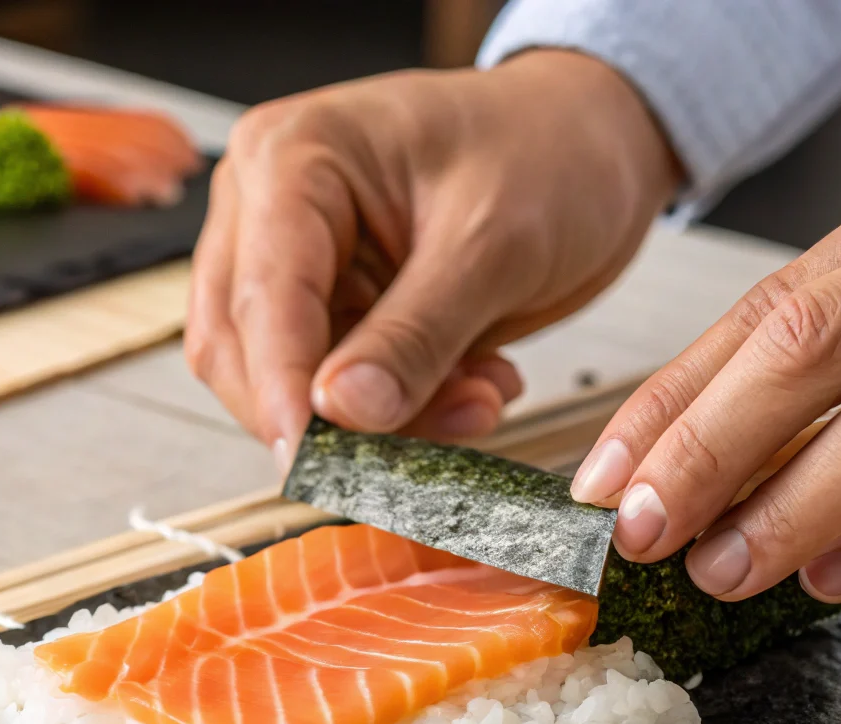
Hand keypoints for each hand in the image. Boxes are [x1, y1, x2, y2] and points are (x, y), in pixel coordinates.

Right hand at [185, 50, 679, 469]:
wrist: (596, 142)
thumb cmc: (550, 147)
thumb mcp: (493, 243)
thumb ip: (416, 332)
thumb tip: (341, 410)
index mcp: (292, 158)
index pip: (260, 294)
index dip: (281, 388)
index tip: (311, 463)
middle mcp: (272, 209)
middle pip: (244, 348)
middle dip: (328, 415)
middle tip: (414, 451)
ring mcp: (300, 264)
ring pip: (291, 384)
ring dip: (380, 421)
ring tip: (476, 399)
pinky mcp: (337, 310)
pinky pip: (341, 393)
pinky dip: (406, 410)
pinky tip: (475, 385)